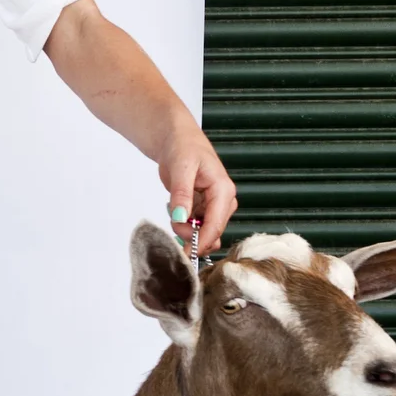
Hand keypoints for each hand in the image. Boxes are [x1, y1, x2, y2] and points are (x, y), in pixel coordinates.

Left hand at [160, 119, 237, 257]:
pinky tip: (176, 210)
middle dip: (191, 236)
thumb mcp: (181, 169)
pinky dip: (184, 225)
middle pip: (212, 233)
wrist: (177, 141)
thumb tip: (181, 218)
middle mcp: (224, 201)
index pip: (215, 225)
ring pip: (204, 233)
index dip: (199, 242)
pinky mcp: (205, 209)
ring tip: (173, 211)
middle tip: (171, 224)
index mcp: (223, 190)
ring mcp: (215, 206)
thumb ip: (181, 195)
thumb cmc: (182, 148)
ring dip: (187, 231)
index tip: (183, 254)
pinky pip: (197, 227)